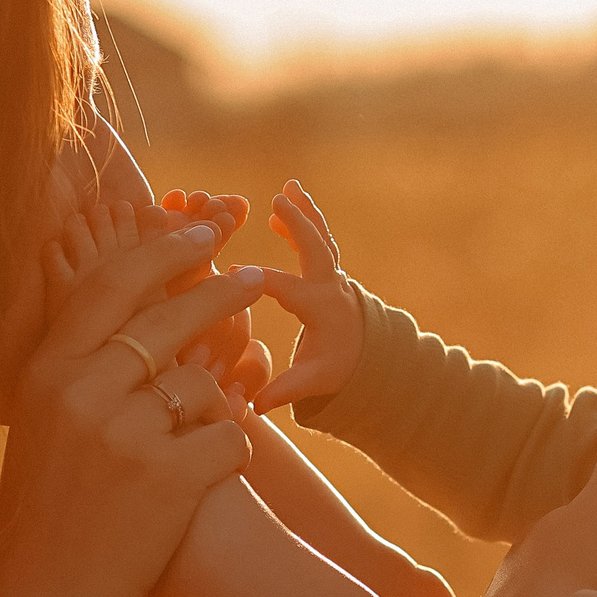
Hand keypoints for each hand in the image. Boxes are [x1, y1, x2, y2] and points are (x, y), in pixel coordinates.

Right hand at [0, 211, 263, 596]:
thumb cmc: (52, 511)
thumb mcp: (46, 425)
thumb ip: (83, 366)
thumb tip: (136, 300)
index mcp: (46, 372)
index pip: (111, 285)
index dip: (162, 254)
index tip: (201, 235)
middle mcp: (80, 392)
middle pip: (170, 320)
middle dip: (220, 294)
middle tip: (253, 281)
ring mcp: (124, 433)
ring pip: (203, 384)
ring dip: (211, 408)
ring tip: (184, 450)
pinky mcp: (169, 476)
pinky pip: (229, 437)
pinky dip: (228, 455)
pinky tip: (205, 483)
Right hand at [253, 179, 366, 412]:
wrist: (369, 358)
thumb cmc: (336, 369)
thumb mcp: (313, 382)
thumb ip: (284, 391)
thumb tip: (253, 407)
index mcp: (321, 309)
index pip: (287, 289)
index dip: (258, 280)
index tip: (228, 272)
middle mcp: (331, 287)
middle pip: (315, 250)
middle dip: (297, 226)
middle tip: (277, 202)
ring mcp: (334, 275)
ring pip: (321, 238)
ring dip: (305, 213)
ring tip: (289, 189)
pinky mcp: (331, 270)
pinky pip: (319, 239)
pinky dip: (305, 219)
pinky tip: (286, 203)